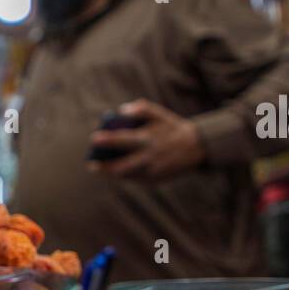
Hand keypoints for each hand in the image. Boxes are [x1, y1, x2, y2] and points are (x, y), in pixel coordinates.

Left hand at [88, 99, 205, 179]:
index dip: (107, 140)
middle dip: (104, 167)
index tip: (93, 139)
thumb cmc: (172, 128)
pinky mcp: (154, 180)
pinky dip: (123, 175)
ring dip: (110, 173)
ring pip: (126, 176)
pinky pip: (134, 180)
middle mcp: (150, 158)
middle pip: (121, 167)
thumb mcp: (160, 114)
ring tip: (98, 168)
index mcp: (149, 139)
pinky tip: (114, 171)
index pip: (124, 140)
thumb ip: (142, 108)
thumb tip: (121, 110)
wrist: (196, 148)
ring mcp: (152, 172)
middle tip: (92, 164)